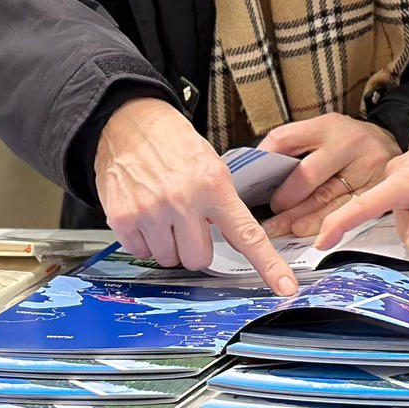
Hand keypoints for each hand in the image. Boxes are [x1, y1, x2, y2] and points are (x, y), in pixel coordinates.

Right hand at [95, 97, 297, 295]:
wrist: (127, 121)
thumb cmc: (171, 142)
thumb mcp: (210, 164)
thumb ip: (221, 202)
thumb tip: (231, 239)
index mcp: (213, 185)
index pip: (246, 234)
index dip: (268, 264)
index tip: (285, 287)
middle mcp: (183, 201)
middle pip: (199, 259)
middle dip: (194, 246)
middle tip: (185, 222)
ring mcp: (150, 211)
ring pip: (169, 259)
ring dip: (167, 244)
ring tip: (161, 212)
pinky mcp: (123, 218)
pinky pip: (141, 252)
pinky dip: (143, 240)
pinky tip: (143, 213)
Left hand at [258, 115, 400, 238]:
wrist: (389, 145)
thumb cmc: (346, 142)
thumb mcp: (321, 132)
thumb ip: (293, 147)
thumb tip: (259, 174)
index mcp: (327, 125)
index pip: (285, 139)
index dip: (263, 160)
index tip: (249, 180)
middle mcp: (349, 143)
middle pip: (307, 175)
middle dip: (284, 199)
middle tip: (269, 214)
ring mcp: (367, 167)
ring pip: (326, 198)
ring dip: (298, 219)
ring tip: (278, 229)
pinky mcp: (379, 189)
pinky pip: (346, 211)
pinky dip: (324, 224)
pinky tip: (307, 232)